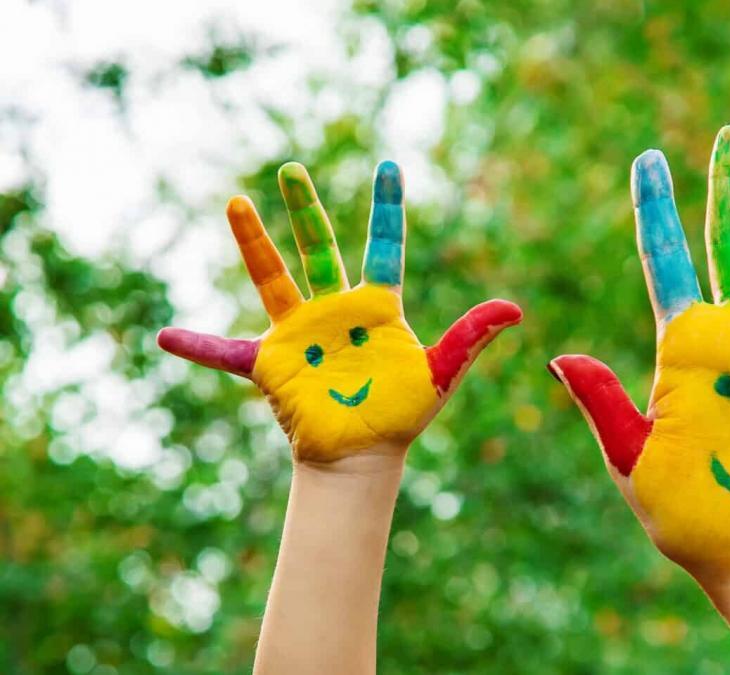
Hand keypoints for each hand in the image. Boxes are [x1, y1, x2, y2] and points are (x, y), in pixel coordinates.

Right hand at [159, 161, 521, 462]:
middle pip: (319, 248)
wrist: (362, 455)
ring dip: (254, 244)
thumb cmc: (400, 414)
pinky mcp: (271, 363)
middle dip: (306, 209)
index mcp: (376, 306)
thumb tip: (515, 310)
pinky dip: (198, 347)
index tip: (388, 165)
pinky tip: (164, 337)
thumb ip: (470, 338)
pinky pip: (226, 352)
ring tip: (235, 203)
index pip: (384, 245)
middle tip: (294, 169)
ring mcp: (299, 332)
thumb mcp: (439, 374)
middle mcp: (334, 309)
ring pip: (273, 277)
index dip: (386, 207)